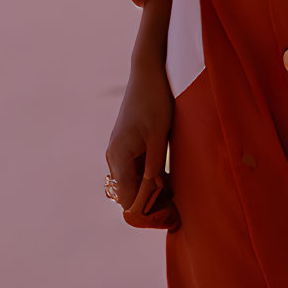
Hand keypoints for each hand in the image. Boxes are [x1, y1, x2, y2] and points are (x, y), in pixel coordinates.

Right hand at [105, 49, 180, 230]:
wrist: (148, 72)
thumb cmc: (155, 102)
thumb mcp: (158, 137)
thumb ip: (153, 168)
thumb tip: (151, 196)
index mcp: (119, 157)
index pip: (126, 199)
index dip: (146, 212)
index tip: (169, 215)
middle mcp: (114, 157)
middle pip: (126, 194)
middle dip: (148, 204)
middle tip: (173, 209)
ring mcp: (118, 151)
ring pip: (130, 184)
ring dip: (148, 192)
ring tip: (172, 195)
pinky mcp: (126, 146)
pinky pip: (133, 171)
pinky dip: (147, 179)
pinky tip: (165, 179)